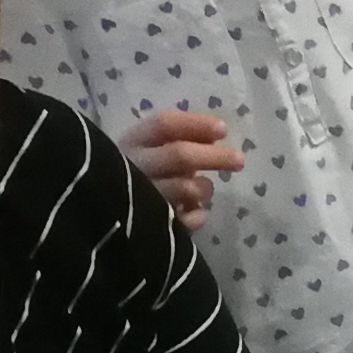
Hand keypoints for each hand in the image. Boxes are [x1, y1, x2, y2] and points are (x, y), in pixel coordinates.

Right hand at [124, 109, 241, 224]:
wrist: (113, 220)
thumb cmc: (139, 174)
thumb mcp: (150, 150)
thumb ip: (177, 140)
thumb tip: (216, 134)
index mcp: (131, 142)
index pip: (163, 124)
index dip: (196, 124)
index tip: (222, 129)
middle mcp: (133, 167)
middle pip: (180, 155)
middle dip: (215, 157)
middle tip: (239, 160)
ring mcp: (141, 199)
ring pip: (186, 188)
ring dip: (204, 189)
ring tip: (204, 189)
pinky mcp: (150, 228)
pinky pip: (187, 220)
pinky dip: (198, 215)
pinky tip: (195, 211)